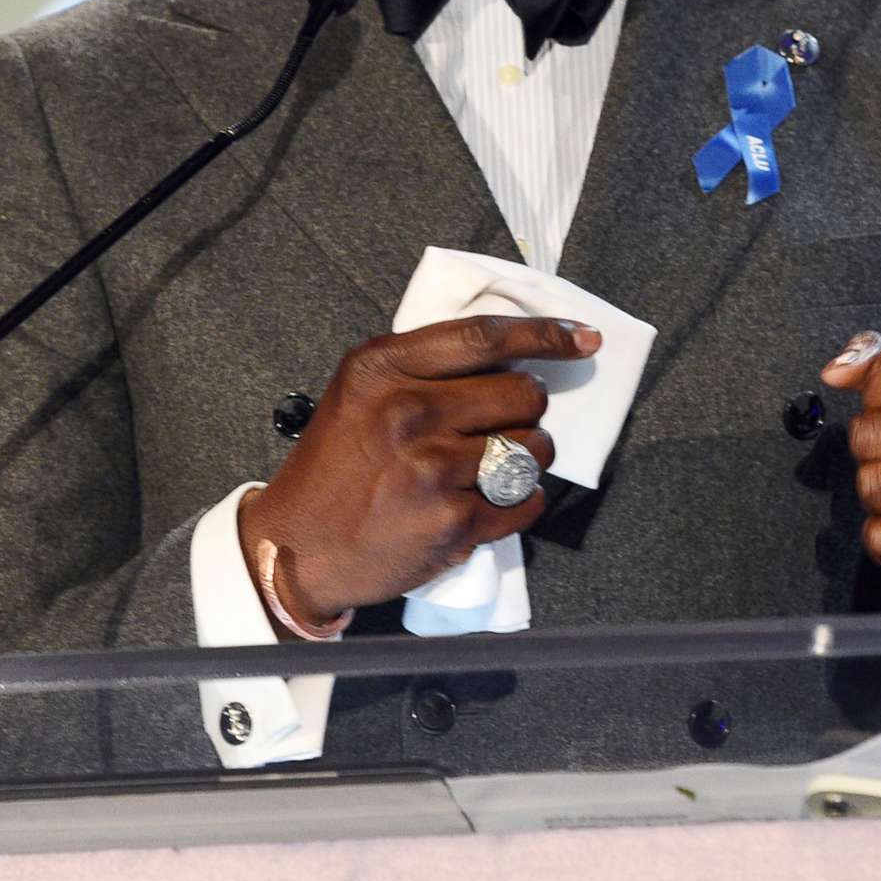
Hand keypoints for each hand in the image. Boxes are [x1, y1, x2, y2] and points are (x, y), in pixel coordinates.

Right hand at [237, 316, 597, 630]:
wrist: (297, 545)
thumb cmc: (333, 467)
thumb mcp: (357, 392)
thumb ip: (420, 366)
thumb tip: (510, 356)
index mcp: (382, 369)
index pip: (484, 337)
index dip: (545, 335)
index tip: (582, 338)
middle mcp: (409, 412)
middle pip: (523, 392)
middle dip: (528, 408)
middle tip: (505, 422)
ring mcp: (433, 469)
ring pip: (533, 449)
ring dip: (526, 458)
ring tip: (492, 467)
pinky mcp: (453, 522)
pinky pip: (528, 502)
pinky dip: (521, 503)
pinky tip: (490, 501)